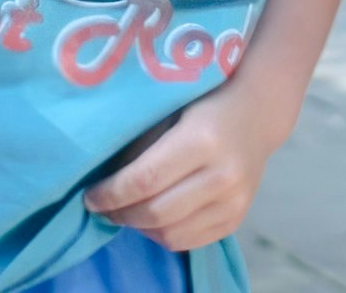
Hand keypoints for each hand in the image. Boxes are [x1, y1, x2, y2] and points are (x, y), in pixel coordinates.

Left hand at [85, 80, 285, 252]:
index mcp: (203, 140)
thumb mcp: (169, 110)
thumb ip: (139, 146)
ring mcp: (235, 201)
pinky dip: (162, 236)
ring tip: (126, 212)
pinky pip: (189, 242)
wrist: (255, 113)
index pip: (145, 179)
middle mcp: (223, 174)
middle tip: (103, 207)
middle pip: (156, 212)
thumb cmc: (202, 103)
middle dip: (120, 214)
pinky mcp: (237, 218)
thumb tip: (102, 180)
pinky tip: (151, 219)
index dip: (111, 194)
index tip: (89, 196)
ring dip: (139, 228)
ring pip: (171, 234)